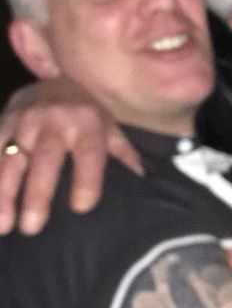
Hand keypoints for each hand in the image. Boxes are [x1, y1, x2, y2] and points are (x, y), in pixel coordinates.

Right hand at [0, 80, 141, 234]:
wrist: (55, 81)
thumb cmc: (85, 114)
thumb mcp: (108, 127)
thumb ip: (123, 154)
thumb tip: (141, 182)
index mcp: (87, 122)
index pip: (89, 152)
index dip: (86, 178)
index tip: (80, 207)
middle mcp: (54, 120)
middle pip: (45, 158)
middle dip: (38, 192)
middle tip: (33, 227)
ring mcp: (23, 121)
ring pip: (9, 159)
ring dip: (3, 193)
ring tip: (3, 226)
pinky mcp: (0, 124)